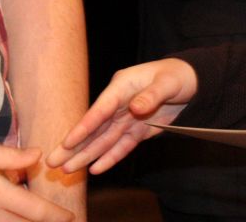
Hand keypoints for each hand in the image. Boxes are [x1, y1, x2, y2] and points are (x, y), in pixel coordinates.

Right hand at [46, 58, 197, 174]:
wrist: (193, 82)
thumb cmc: (178, 75)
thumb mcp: (168, 82)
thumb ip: (152, 94)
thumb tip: (135, 108)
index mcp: (122, 86)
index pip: (100, 110)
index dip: (84, 127)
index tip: (67, 142)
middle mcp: (120, 103)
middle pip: (94, 128)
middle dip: (74, 146)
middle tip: (52, 161)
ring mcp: (127, 118)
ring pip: (103, 140)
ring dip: (86, 155)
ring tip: (66, 170)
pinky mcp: (137, 130)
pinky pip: (121, 146)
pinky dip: (110, 158)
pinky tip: (95, 170)